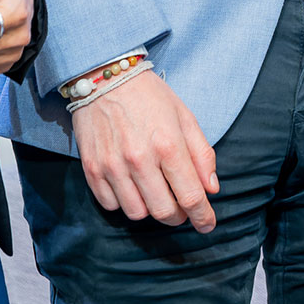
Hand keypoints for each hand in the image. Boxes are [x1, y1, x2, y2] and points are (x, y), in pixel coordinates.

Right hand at [69, 69, 219, 232]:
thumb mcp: (185, 117)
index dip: (203, 216)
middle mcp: (139, 159)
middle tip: (181, 207)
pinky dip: (124, 202)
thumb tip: (211, 189)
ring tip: (155, 191)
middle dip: (178, 216)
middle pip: (164, 212)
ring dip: (151, 209)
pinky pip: (111, 205)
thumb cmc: (150, 96)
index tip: (207, 224)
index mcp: (168, 145)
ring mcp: (112, 166)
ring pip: (137, 213)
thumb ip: (202, 154)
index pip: (191, 196)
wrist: (104, 78)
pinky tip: (131, 185)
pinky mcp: (92, 169)